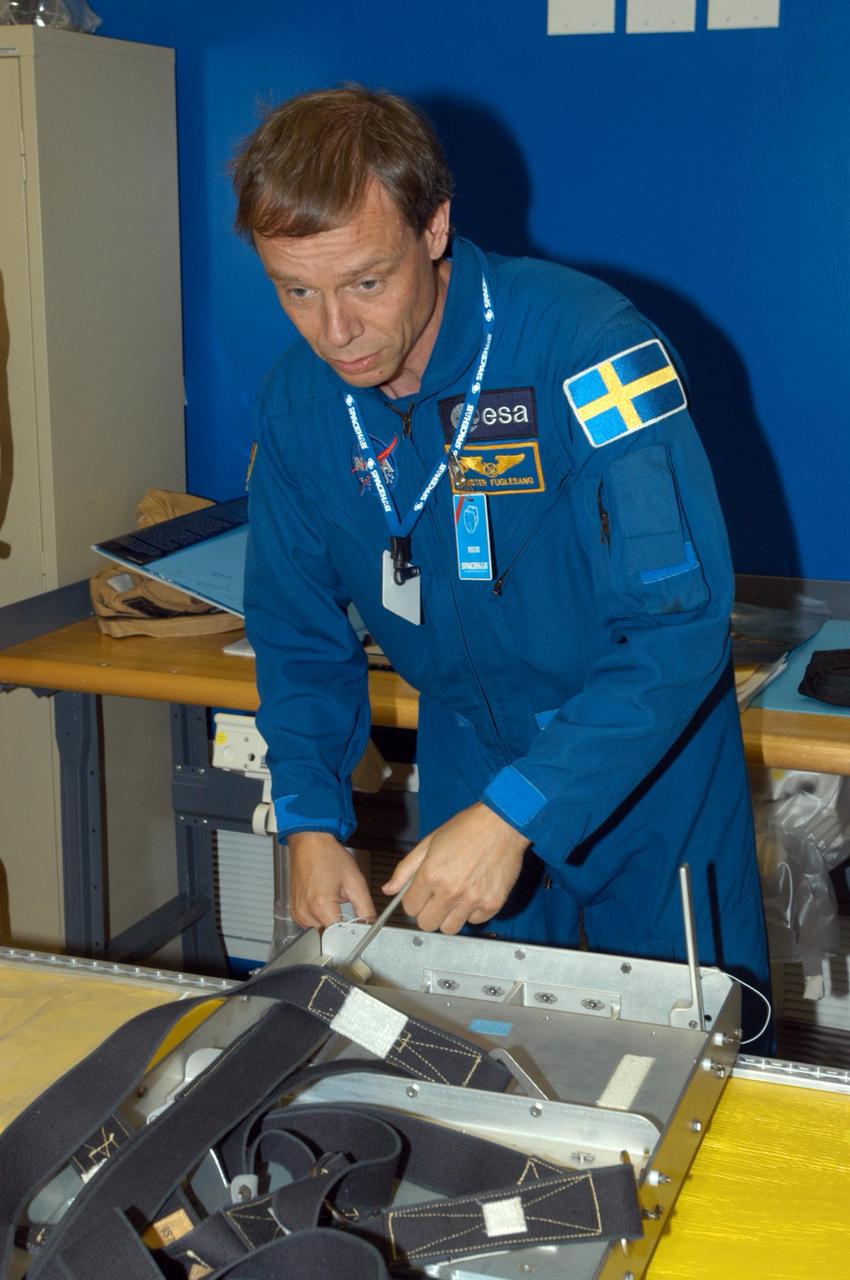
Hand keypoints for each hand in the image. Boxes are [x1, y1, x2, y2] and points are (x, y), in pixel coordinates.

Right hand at [288, 832, 375, 928]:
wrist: (309, 842)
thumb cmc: (328, 856)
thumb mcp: (355, 881)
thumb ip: (366, 908)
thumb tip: (371, 926)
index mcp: (321, 906)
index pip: (340, 936)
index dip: (353, 933)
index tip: (359, 927)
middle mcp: (306, 912)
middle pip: (330, 935)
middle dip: (341, 925)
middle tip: (346, 906)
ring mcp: (298, 913)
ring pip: (321, 931)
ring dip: (330, 921)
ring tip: (333, 899)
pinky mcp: (295, 912)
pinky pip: (312, 924)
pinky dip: (321, 917)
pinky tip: (324, 900)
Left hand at [382, 803, 528, 934]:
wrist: (501, 823)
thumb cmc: (466, 829)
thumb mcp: (429, 843)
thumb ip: (405, 869)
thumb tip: (388, 890)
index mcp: (431, 875)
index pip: (410, 908)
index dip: (413, 900)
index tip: (421, 894)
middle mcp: (450, 892)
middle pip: (427, 924)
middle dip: (428, 912)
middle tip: (437, 898)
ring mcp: (472, 900)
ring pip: (450, 929)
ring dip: (449, 916)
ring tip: (456, 897)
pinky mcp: (492, 904)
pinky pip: (474, 921)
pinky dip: (472, 912)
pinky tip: (474, 893)